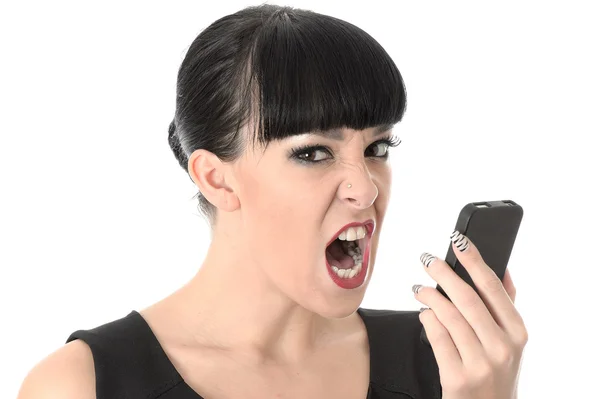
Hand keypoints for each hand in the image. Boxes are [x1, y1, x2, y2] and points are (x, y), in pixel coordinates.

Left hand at [413, 231, 527, 398]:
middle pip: (467, 298)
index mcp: (518, 332)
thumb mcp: (510, 341)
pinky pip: (437, 338)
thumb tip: (502, 268)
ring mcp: (481, 364)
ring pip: (449, 316)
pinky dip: (427, 320)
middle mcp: (503, 347)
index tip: (459, 240)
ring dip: (430, 296)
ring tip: (419, 288)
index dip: (474, 260)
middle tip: (428, 260)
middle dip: (444, 274)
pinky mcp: (458, 377)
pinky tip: (423, 313)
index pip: (493, 288)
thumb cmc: (495, 371)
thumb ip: (505, 306)